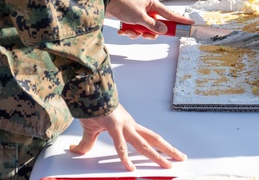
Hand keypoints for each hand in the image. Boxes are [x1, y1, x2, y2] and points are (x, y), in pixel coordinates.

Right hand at [70, 104, 185, 170]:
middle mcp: (131, 125)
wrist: (87, 91)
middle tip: (182, 158)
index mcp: (129, 126)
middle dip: (169, 150)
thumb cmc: (92, 108)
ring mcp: (125, 125)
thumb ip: (87, 142)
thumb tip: (76, 150)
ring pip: (145, 143)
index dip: (160, 146)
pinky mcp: (114, 126)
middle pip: (154, 139)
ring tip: (168, 165)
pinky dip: (126, 157)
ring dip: (157, 155)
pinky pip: (121, 145)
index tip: (171, 154)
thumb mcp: (91, 129)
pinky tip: (131, 168)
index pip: (149, 138)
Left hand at [107, 0, 192, 39]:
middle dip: (148, 32)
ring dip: (136, 32)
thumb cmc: (124, 5)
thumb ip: (153, 25)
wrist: (106, 3)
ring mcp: (140, 14)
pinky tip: (122, 29)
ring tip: (128, 30)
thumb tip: (164, 31)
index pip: (170, 13)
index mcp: (153, 3)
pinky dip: (129, 31)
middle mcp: (148, 8)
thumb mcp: (140, 17)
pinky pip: (136, 29)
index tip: (190, 23)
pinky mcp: (132, 19)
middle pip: (156, 25)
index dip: (180, 19)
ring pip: (145, 29)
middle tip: (143, 34)